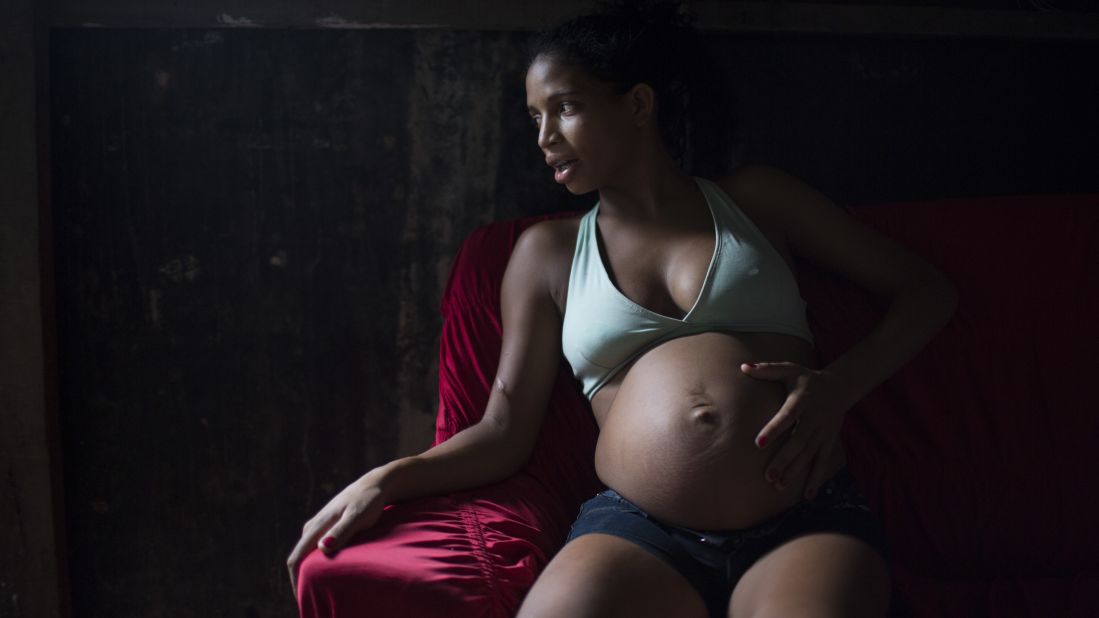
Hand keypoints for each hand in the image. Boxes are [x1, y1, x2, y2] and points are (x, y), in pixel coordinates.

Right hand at [286, 472, 387, 597]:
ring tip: (317, 589)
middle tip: (310, 598)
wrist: (376, 484)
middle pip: (298, 558)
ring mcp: (319, 525)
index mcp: (316, 526)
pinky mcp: (327, 526)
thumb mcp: (358, 516)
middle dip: (301, 579)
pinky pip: (315, 548)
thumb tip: (322, 548)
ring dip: (308, 570)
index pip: (296, 558)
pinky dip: (317, 562)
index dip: (296, 581)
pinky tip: (326, 571)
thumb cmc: (369, 501)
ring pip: (306, 553)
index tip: (302, 598)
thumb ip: (342, 531)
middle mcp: (313, 526)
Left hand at [740, 362, 851, 499]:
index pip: (788, 415)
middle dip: (784, 459)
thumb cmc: (806, 379)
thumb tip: (743, 367)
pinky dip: (816, 479)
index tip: (758, 443)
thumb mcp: (789, 369)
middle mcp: (815, 418)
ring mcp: (824, 432)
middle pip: (799, 441)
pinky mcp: (829, 441)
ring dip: (795, 471)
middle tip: (768, 475)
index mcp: (803, 399)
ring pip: (810, 455)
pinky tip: (806, 496)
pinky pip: (823, 462)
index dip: (774, 429)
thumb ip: (767, 370)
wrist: (840, 387)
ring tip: (778, 485)